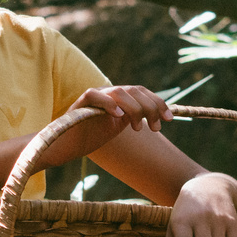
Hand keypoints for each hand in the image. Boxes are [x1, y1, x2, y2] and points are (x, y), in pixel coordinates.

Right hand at [32, 84, 167, 168]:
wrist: (67, 146)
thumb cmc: (90, 137)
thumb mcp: (117, 127)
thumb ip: (133, 117)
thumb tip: (156, 116)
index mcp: (118, 98)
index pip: (142, 92)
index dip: (158, 102)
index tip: (170, 118)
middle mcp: (108, 93)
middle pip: (135, 90)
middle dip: (151, 107)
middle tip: (156, 127)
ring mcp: (94, 96)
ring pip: (120, 92)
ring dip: (134, 109)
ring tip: (138, 127)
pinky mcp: (79, 104)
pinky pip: (95, 96)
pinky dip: (109, 104)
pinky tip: (119, 117)